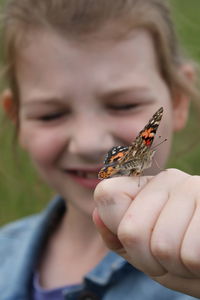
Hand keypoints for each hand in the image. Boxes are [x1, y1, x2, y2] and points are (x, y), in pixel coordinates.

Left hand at [93, 169, 199, 297]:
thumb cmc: (183, 262)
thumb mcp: (145, 254)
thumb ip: (117, 236)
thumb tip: (96, 214)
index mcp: (146, 186)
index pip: (107, 195)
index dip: (122, 233)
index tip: (145, 244)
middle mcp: (168, 178)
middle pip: (130, 229)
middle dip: (150, 259)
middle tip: (172, 257)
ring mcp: (194, 186)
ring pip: (162, 246)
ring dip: (177, 266)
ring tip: (191, 255)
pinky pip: (190, 255)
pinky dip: (197, 268)